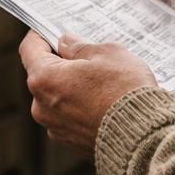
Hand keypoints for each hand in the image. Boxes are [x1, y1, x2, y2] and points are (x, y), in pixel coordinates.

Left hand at [19, 31, 156, 154]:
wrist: (144, 137)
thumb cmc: (125, 91)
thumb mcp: (106, 53)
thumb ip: (79, 46)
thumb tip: (66, 44)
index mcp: (45, 79)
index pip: (29, 50)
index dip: (39, 36)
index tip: (50, 31)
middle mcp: (42, 107)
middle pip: (44, 75)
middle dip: (62, 64)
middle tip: (88, 57)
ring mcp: (56, 128)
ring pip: (58, 98)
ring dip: (73, 87)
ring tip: (103, 83)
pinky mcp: (72, 144)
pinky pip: (71, 117)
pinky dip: (83, 108)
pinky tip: (106, 103)